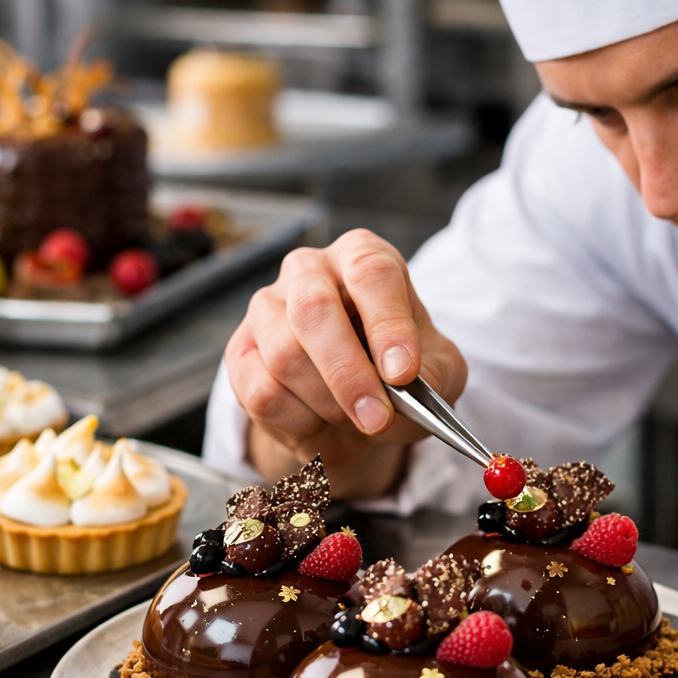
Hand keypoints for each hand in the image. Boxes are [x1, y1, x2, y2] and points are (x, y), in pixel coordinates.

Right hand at [225, 229, 466, 496]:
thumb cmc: (398, 372)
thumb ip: (434, 376)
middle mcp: (309, 271)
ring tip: (356, 420)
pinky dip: (297, 420)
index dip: (387, 324)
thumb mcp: (437, 370)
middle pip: (313, 309)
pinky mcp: (240, 352)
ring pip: (285, 355)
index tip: (402, 373)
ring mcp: (266, 308)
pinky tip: (319, 421)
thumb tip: (409, 388)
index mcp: (362, 256)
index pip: (370, 272)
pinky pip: (260, 391)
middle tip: (377, 417)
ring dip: (327, 402)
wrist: (355, 405)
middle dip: (347, 373)